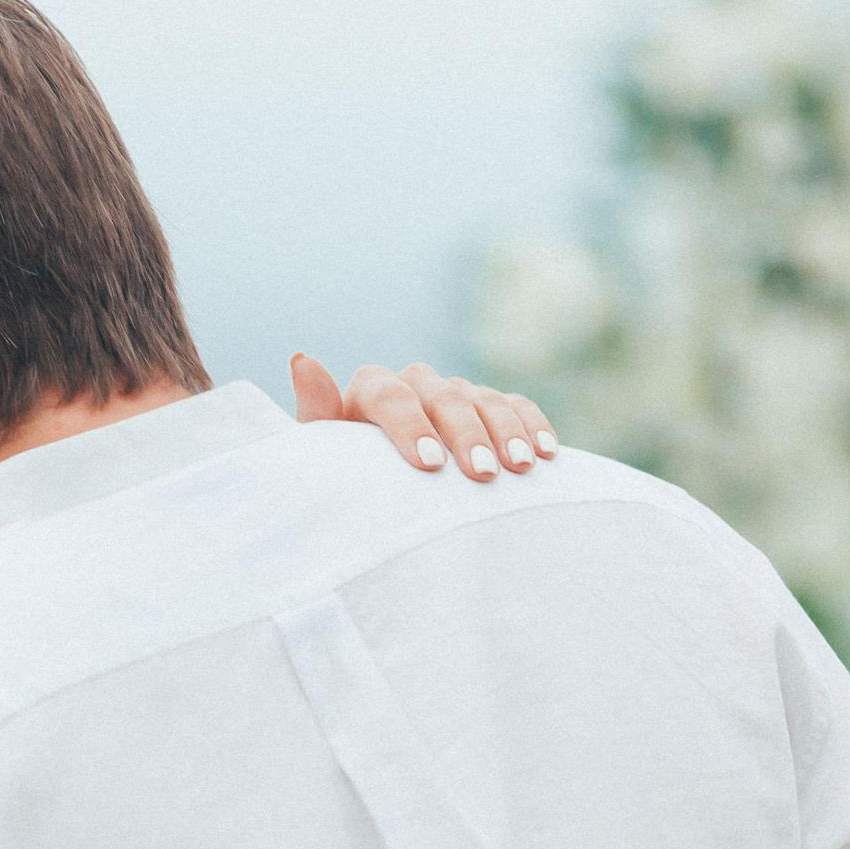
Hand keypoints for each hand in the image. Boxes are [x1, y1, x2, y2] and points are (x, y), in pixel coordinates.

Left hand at [289, 353, 559, 481]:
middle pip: (443, 396)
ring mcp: (455, 392)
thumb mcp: (324, 455)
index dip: (409, 427)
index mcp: (370, 390)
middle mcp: (415, 383)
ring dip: (505, 432)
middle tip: (480, 474)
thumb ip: (317, 413)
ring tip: (520, 467)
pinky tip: (547, 454)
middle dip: (465, 435)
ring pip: (484, 399)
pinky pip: (516, 405)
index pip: (389, 394)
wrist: (382, 490)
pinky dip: (533, 425)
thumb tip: (302, 358)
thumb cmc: (347, 478)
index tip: (428, 466)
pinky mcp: (489, 405)